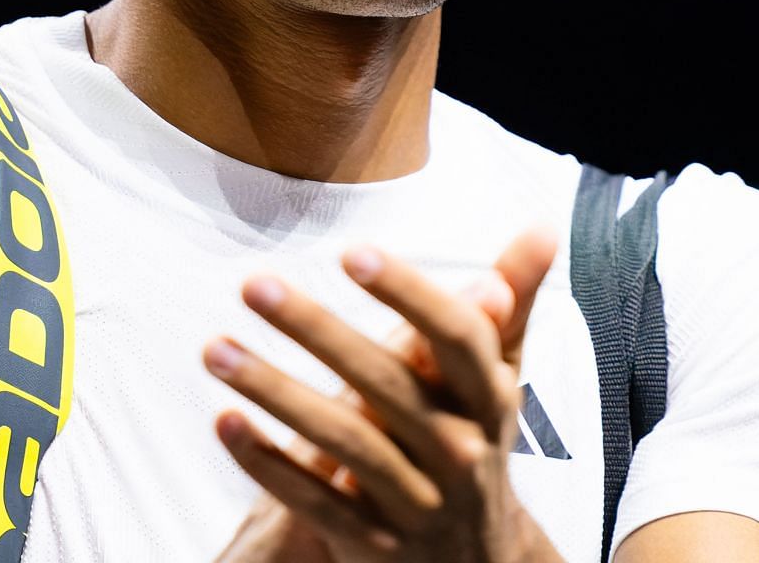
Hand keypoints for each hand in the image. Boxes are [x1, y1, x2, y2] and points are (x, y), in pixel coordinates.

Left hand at [206, 227, 563, 562]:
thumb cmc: (476, 443)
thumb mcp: (497, 380)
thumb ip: (511, 305)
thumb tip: (544, 227)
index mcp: (489, 400)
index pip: (456, 338)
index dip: (408, 292)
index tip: (352, 252)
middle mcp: (459, 452)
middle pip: (385, 385)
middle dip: (317, 330)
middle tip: (253, 283)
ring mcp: (416, 503)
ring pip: (343, 441)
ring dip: (274, 391)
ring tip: (215, 348)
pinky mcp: (373, 544)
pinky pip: (314, 500)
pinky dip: (267, 462)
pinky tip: (223, 420)